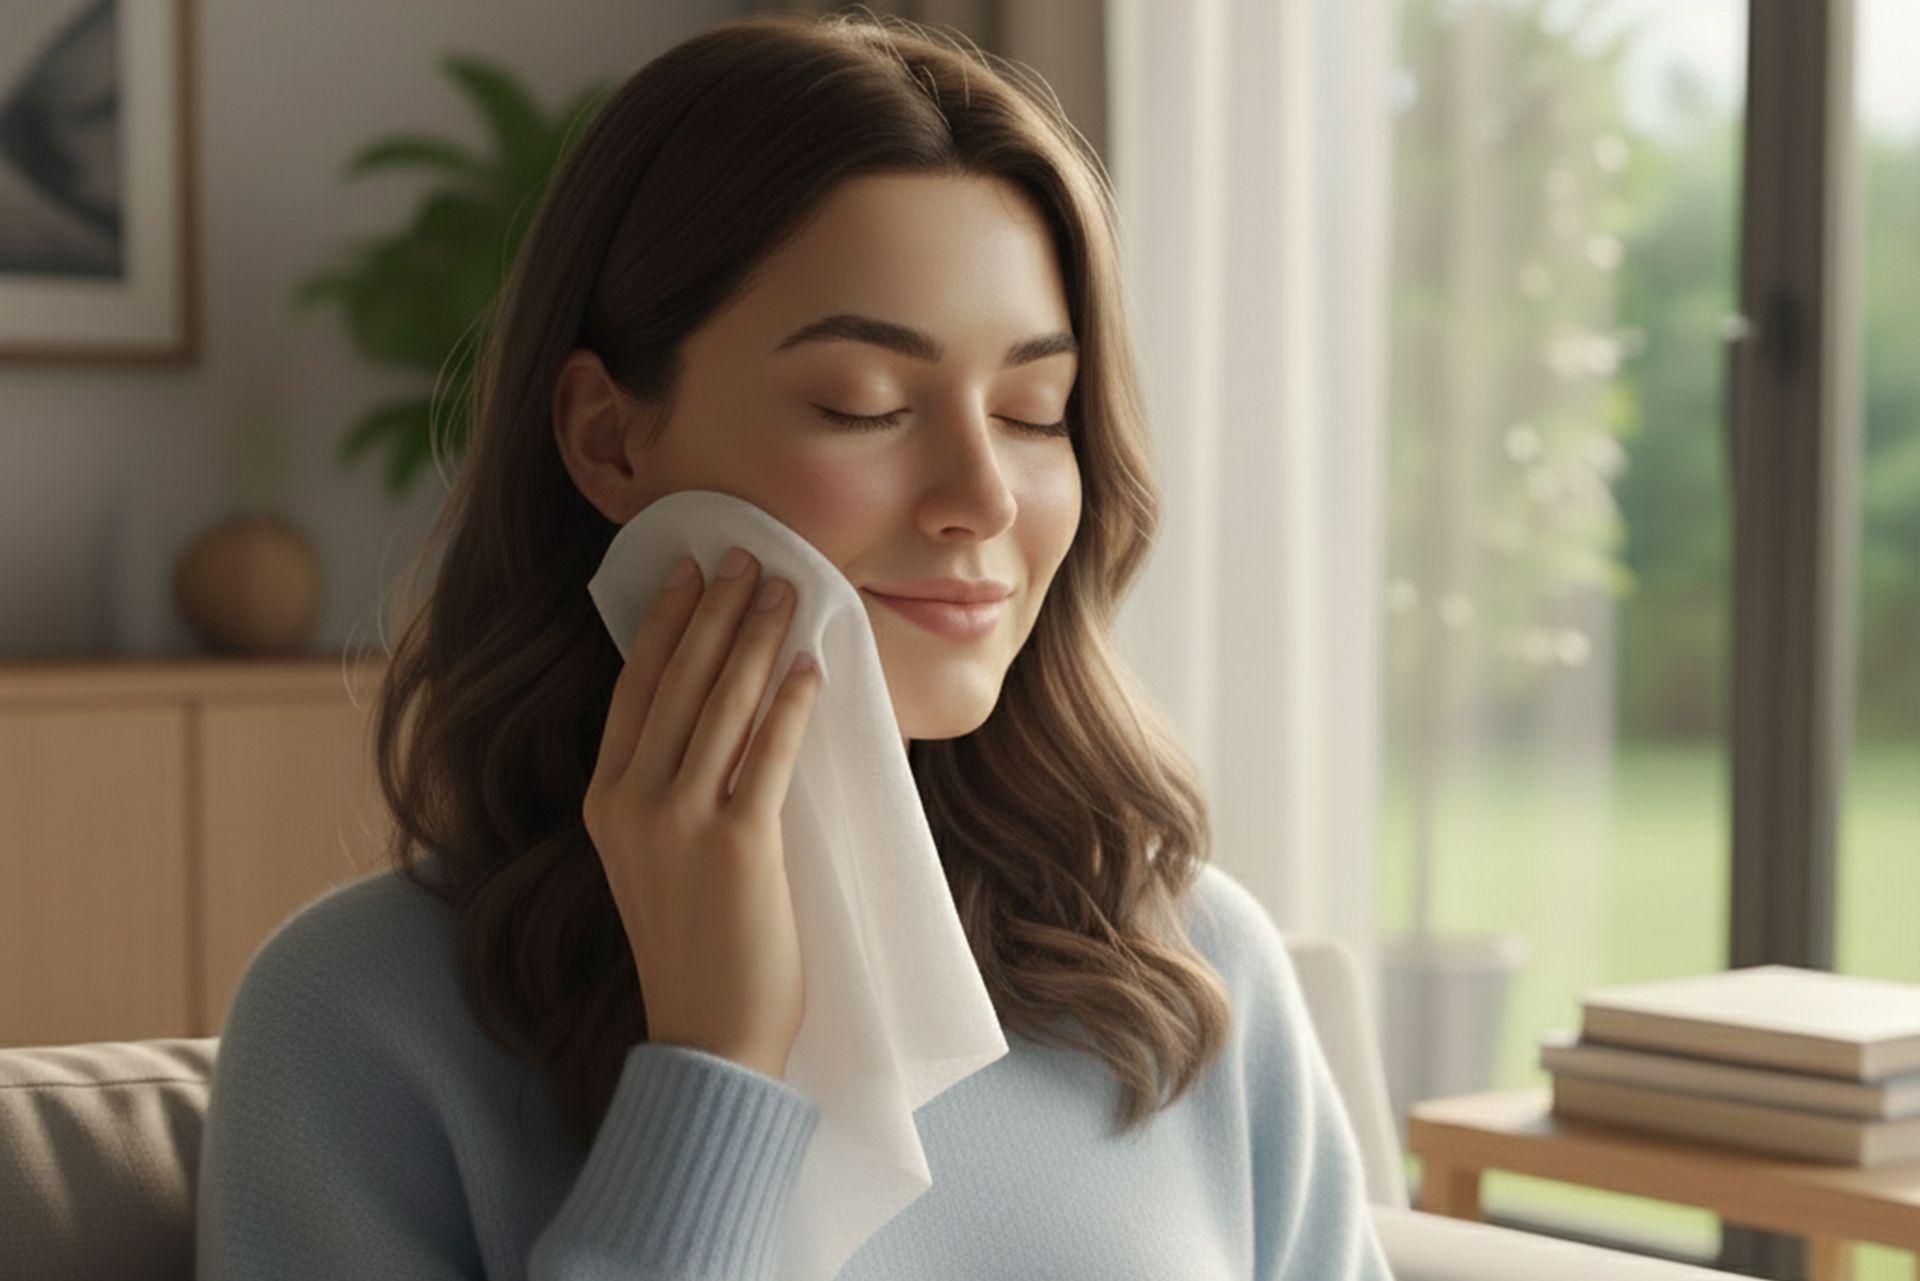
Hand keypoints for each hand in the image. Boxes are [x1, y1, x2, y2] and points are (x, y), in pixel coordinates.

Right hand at [583, 547, 821, 1079]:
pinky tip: (807, 665)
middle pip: (678, 682)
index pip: (636, 690)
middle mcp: (632, 804)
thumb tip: (720, 713)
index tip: (686, 571)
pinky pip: (766, 755)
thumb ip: (670, 792)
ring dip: (755, 638)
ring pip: (721, 706)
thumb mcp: (656, 859)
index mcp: (606, 803)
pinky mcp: (736, 847)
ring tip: (784, 589)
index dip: (662, 623)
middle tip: (745, 555)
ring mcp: (678, 824)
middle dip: (714, 610)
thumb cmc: (696, 947)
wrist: (707, 1036)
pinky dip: (788, 704)